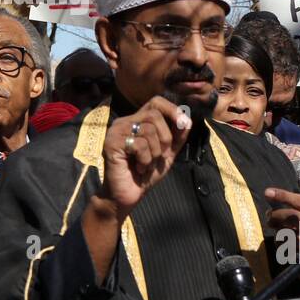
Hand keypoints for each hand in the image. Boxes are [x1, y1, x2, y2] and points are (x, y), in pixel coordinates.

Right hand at [95, 97, 191, 221]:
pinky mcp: (111, 143)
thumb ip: (177, 138)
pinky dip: (145, 160)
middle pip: (154, 115)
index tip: (184, 124)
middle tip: (160, 156)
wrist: (126, 197)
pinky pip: (139, 144)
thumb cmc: (144, 175)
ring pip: (149, 130)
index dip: (172, 110)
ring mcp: (116, 131)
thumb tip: (187, 120)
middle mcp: (124, 122)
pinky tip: (138, 168)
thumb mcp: (166, 154)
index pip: (156, 102)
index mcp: (136, 121)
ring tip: (145, 165)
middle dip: (165, 138)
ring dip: (154, 153)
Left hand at [264, 187, 299, 295]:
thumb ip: (297, 207)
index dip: (283, 195)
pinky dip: (279, 243)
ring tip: (277, 229)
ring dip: (277, 230)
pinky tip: (283, 242)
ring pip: (287, 232)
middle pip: (293, 217)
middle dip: (277, 215)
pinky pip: (284, 247)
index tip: (267, 192)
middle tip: (269, 216)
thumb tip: (271, 196)